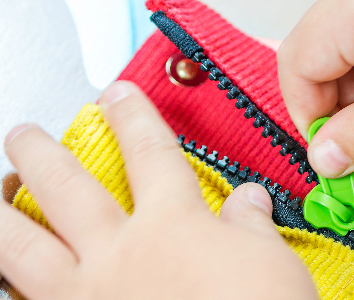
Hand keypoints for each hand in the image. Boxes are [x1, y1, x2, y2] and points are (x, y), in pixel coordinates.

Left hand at [0, 82, 316, 299]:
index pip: (149, 153)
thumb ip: (252, 227)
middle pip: (67, 187)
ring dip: (2, 212)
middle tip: (25, 134)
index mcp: (173, 226)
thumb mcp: (274, 265)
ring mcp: (87, 297)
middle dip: (41, 152)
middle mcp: (119, 254)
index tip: (117, 96)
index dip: (132, 117)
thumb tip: (249, 199)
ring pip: (21, 247)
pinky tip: (8, 278)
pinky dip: (11, 286)